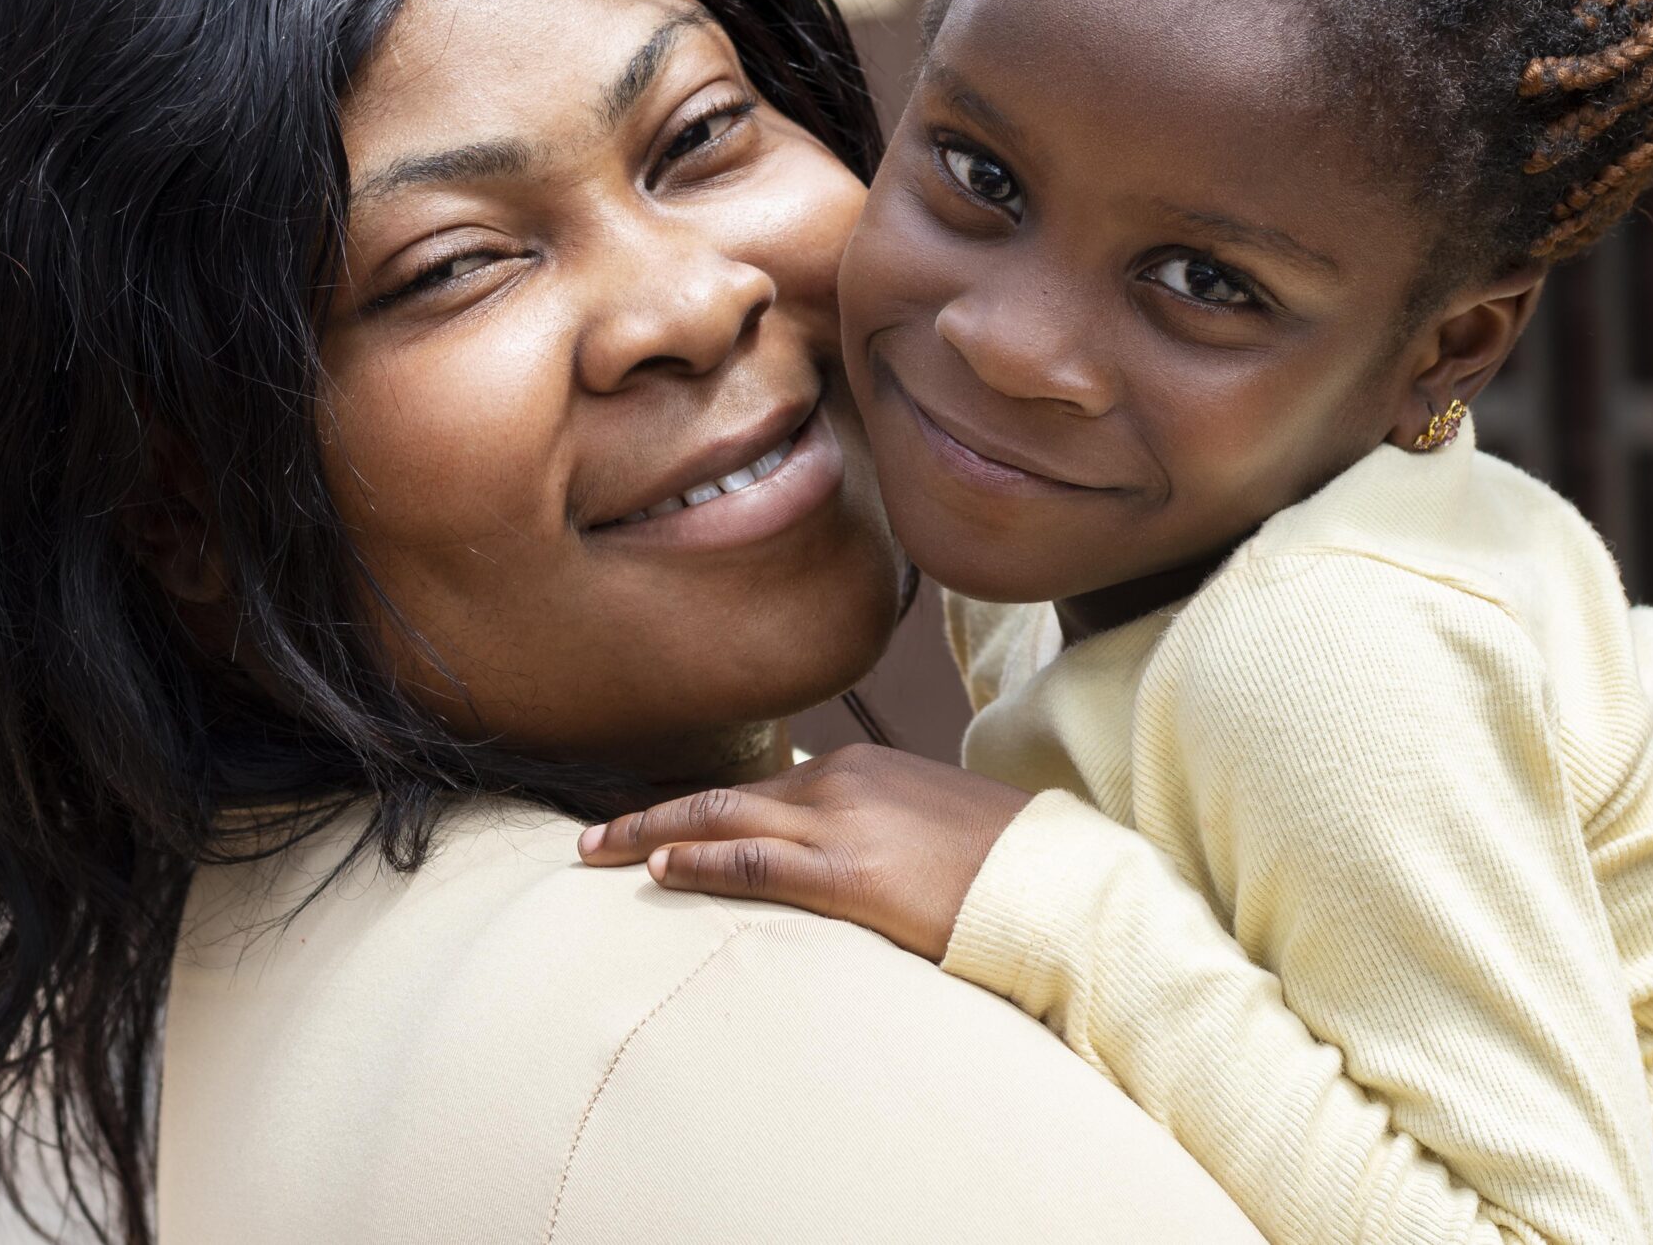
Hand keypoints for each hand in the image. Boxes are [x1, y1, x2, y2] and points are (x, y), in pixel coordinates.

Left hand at [578, 743, 1031, 962]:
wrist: (1060, 882)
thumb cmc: (1006, 866)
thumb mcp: (934, 829)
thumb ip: (880, 831)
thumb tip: (849, 860)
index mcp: (864, 769)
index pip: (762, 787)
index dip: (700, 808)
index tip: (657, 825)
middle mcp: (844, 784)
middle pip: (725, 793)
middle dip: (652, 815)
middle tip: (593, 839)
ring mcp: (845, 826)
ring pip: (724, 818)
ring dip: (652, 835)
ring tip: (599, 854)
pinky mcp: (852, 874)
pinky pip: (757, 862)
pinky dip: (704, 862)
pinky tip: (664, 870)